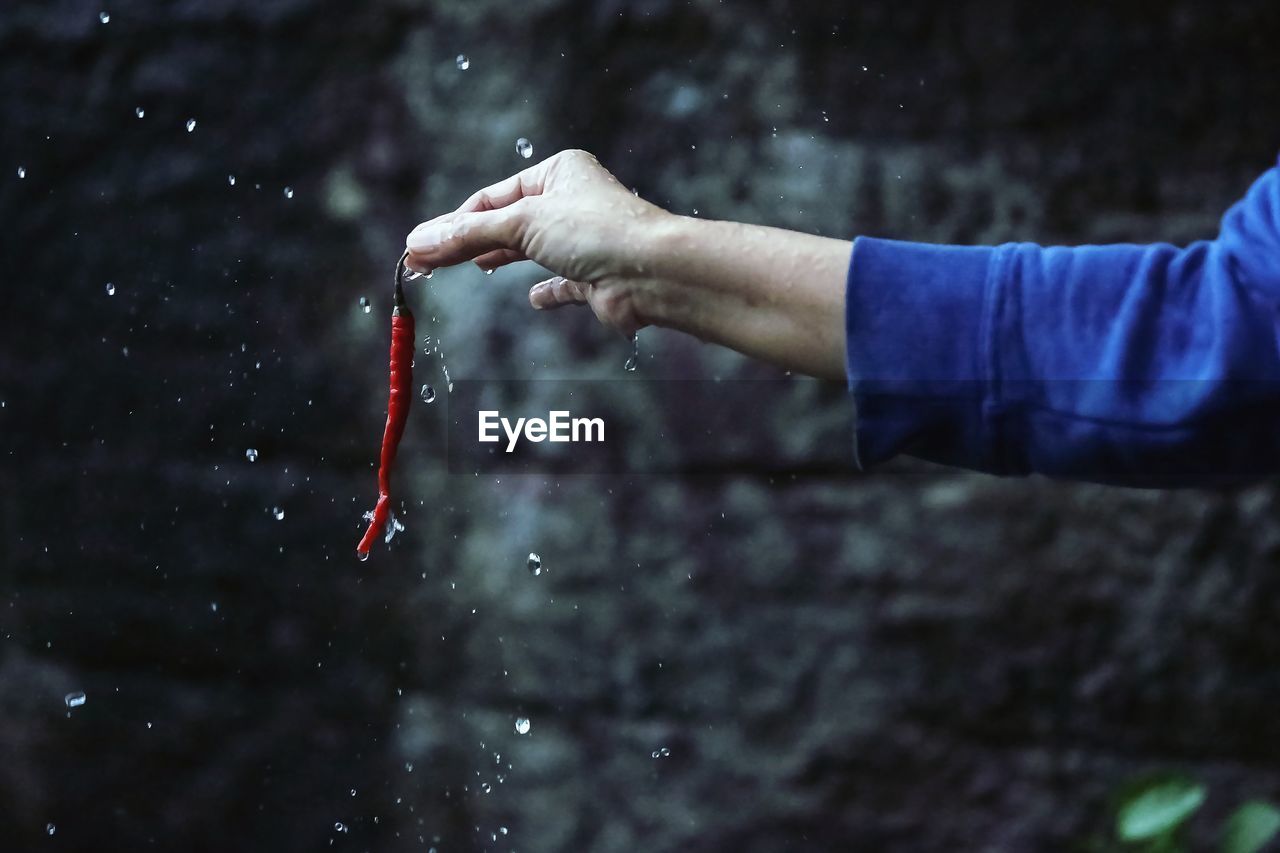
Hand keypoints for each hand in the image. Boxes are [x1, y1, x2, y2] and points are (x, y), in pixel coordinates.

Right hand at [405, 149, 669, 334]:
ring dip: (502, 259)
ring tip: (471, 268)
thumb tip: (417, 242)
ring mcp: (585, 242)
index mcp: (558, 173)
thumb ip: (468, 234)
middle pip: (507, 224)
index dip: (455, 222)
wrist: (653, 273)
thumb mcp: (521, 223)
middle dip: (469, 243)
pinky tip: (534, 300)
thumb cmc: (597, 232)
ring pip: (533, 251)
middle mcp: (572, 203)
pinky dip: (547, 293)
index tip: (420, 246)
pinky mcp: (596, 279)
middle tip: (426, 263)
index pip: (493, 197)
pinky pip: (565, 285)